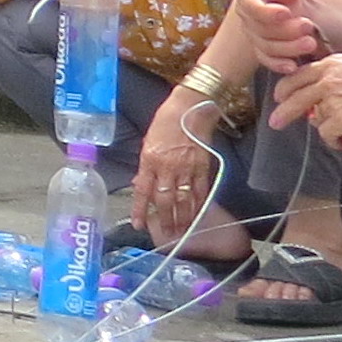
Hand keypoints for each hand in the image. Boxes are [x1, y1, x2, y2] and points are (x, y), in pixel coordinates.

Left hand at [134, 93, 223, 240]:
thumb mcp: (148, 142)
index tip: (138, 224)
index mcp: (149, 160)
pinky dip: (199, 203)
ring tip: (183, 230)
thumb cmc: (165, 122)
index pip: (143, 191)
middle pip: (166, 200)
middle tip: (168, 234)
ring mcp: (186, 167)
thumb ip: (146, 166)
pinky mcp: (203, 166)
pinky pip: (201, 189)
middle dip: (166, 220)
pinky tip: (198, 212)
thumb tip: (143, 184)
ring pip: (184, 199)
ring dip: (184, 217)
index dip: (140, 209)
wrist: (190, 108)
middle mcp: (167, 167)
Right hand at [237, 0, 323, 67]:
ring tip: (311, 43)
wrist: (290, 1)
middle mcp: (247, 13)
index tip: (287, 12)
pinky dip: (279, 65)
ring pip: (264, 46)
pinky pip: (266, 60)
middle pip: (258, 28)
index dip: (266, 12)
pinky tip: (294, 66)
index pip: (250, 4)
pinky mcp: (262, 48)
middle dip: (284, 30)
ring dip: (288, 48)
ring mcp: (253, 33)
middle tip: (308, 25)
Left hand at [271, 54, 341, 141]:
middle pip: (295, 97)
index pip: (298, 75)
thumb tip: (318, 100)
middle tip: (275, 122)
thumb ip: (334, 79)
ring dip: (326, 125)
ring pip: (316, 118)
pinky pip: (326, 134)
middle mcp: (326, 80)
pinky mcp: (339, 119)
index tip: (279, 96)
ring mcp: (331, 100)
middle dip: (283, 111)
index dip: (285, 88)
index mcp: (330, 64)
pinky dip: (333, 139)